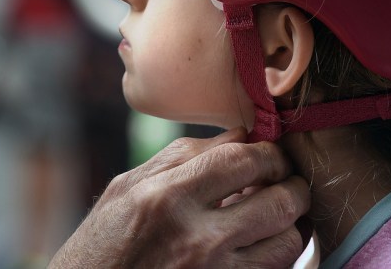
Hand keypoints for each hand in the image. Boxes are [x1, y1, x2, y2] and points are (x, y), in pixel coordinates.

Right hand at [49, 128, 309, 267]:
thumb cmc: (99, 244)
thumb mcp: (125, 189)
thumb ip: (181, 157)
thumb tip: (237, 135)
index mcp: (166, 197)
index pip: (242, 160)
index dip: (268, 152)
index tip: (268, 153)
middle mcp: (195, 238)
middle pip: (278, 202)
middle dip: (291, 185)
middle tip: (285, 180)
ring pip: (287, 243)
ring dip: (290, 223)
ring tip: (276, 212)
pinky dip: (275, 254)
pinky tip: (260, 242)